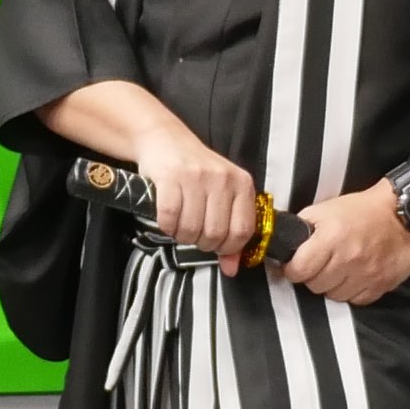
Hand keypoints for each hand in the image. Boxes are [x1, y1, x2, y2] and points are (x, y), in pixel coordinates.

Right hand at [138, 128, 264, 272]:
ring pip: (192, 229)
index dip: (228, 247)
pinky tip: (168, 217)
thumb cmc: (196, 173)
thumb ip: (230, 232)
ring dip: (182, 235)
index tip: (216, 244)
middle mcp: (223, 179)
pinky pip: (169, 218)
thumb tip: (231, 268)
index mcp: (242, 184)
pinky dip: (166, 226)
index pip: (243, 231)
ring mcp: (197, 177)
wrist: (166, 140)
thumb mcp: (221, 196)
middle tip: (194, 233)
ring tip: (180, 224)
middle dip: (201, 243)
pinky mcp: (172, 176)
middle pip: (216, 234)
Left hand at [274, 183, 409, 307]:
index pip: (298, 270)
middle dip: (313, 276)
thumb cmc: (362, 210)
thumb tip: (285, 246)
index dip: (293, 269)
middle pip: (315, 286)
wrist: (401, 213)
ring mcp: (366, 274)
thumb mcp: (325, 209)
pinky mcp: (380, 285)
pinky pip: (356, 301)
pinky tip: (355, 275)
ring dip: (333, 285)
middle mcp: (348, 259)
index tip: (296, 265)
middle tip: (322, 263)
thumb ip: (302, 228)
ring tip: (340, 268)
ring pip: (334, 296)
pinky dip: (352, 291)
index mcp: (331, 238)